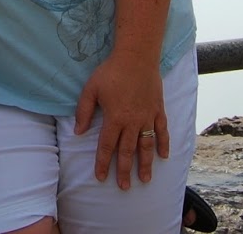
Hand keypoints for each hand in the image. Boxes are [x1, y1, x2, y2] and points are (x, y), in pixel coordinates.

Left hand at [74, 53, 167, 189]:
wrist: (136, 57)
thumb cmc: (111, 71)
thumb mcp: (91, 89)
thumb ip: (83, 111)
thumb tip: (78, 132)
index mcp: (114, 118)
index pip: (107, 146)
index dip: (103, 163)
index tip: (101, 178)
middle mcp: (132, 122)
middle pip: (128, 151)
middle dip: (125, 171)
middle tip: (124, 187)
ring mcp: (147, 117)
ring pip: (146, 146)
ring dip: (146, 164)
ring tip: (145, 179)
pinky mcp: (158, 110)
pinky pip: (162, 131)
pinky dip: (163, 144)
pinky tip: (164, 156)